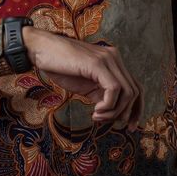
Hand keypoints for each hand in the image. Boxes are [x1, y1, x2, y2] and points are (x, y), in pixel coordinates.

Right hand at [21, 26, 142, 131]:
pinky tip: (95, 111)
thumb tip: (113, 113)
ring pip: (128, 92)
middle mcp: (114, 58)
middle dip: (127, 113)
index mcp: (112, 62)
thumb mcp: (84, 84)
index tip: (130, 126)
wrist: (40, 49)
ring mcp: (107, 59)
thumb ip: (100, 94)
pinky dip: (108, 106)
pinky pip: (114, 90)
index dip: (136, 109)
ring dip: (114, 112)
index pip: (135, 87)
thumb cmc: (59, 66)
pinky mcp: (97, 64)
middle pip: (136, 91)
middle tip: (109, 124)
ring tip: (97, 117)